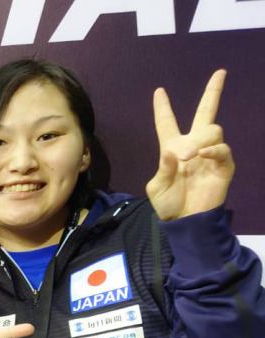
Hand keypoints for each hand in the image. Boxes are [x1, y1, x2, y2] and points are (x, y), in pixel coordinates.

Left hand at [146, 69, 232, 220]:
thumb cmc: (168, 204)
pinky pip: (222, 148)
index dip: (163, 108)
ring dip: (200, 139)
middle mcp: (193, 146)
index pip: (167, 123)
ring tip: (189, 156)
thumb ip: (163, 168)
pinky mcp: (223, 165)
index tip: (159, 91)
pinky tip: (203, 155)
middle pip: (205, 112)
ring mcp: (210, 153)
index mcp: (172, 149)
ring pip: (212, 129)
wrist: (185, 220)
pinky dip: (213, 149)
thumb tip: (173, 152)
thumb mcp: (156, 187)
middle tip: (220, 73)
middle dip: (214, 92)